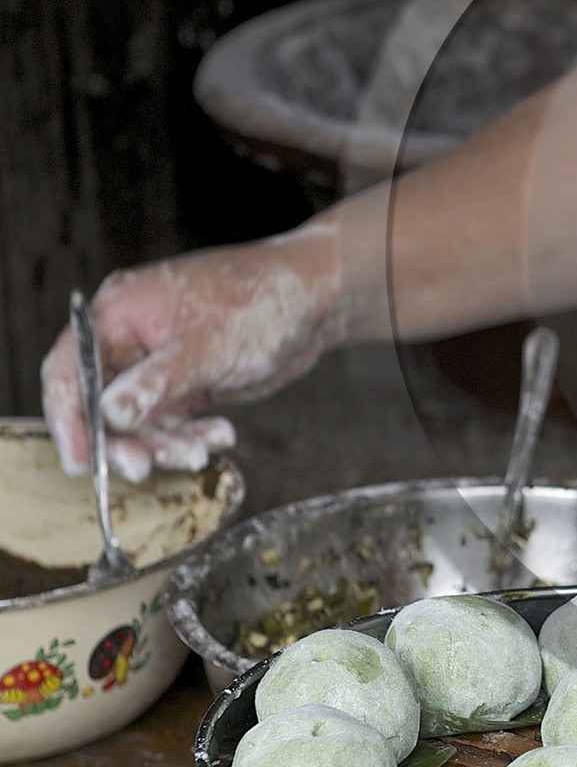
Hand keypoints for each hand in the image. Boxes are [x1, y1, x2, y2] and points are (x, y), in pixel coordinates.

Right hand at [41, 230, 340, 482]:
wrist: (317, 298)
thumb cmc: (261, 300)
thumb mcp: (208, 346)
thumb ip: (156, 383)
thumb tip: (110, 415)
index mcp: (119, 311)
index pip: (70, 369)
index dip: (69, 419)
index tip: (79, 463)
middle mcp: (130, 337)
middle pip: (102, 403)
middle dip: (123, 439)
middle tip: (142, 468)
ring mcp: (158, 361)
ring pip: (141, 420)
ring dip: (165, 443)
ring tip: (200, 452)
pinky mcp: (186, 381)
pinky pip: (173, 421)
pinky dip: (192, 435)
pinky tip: (223, 436)